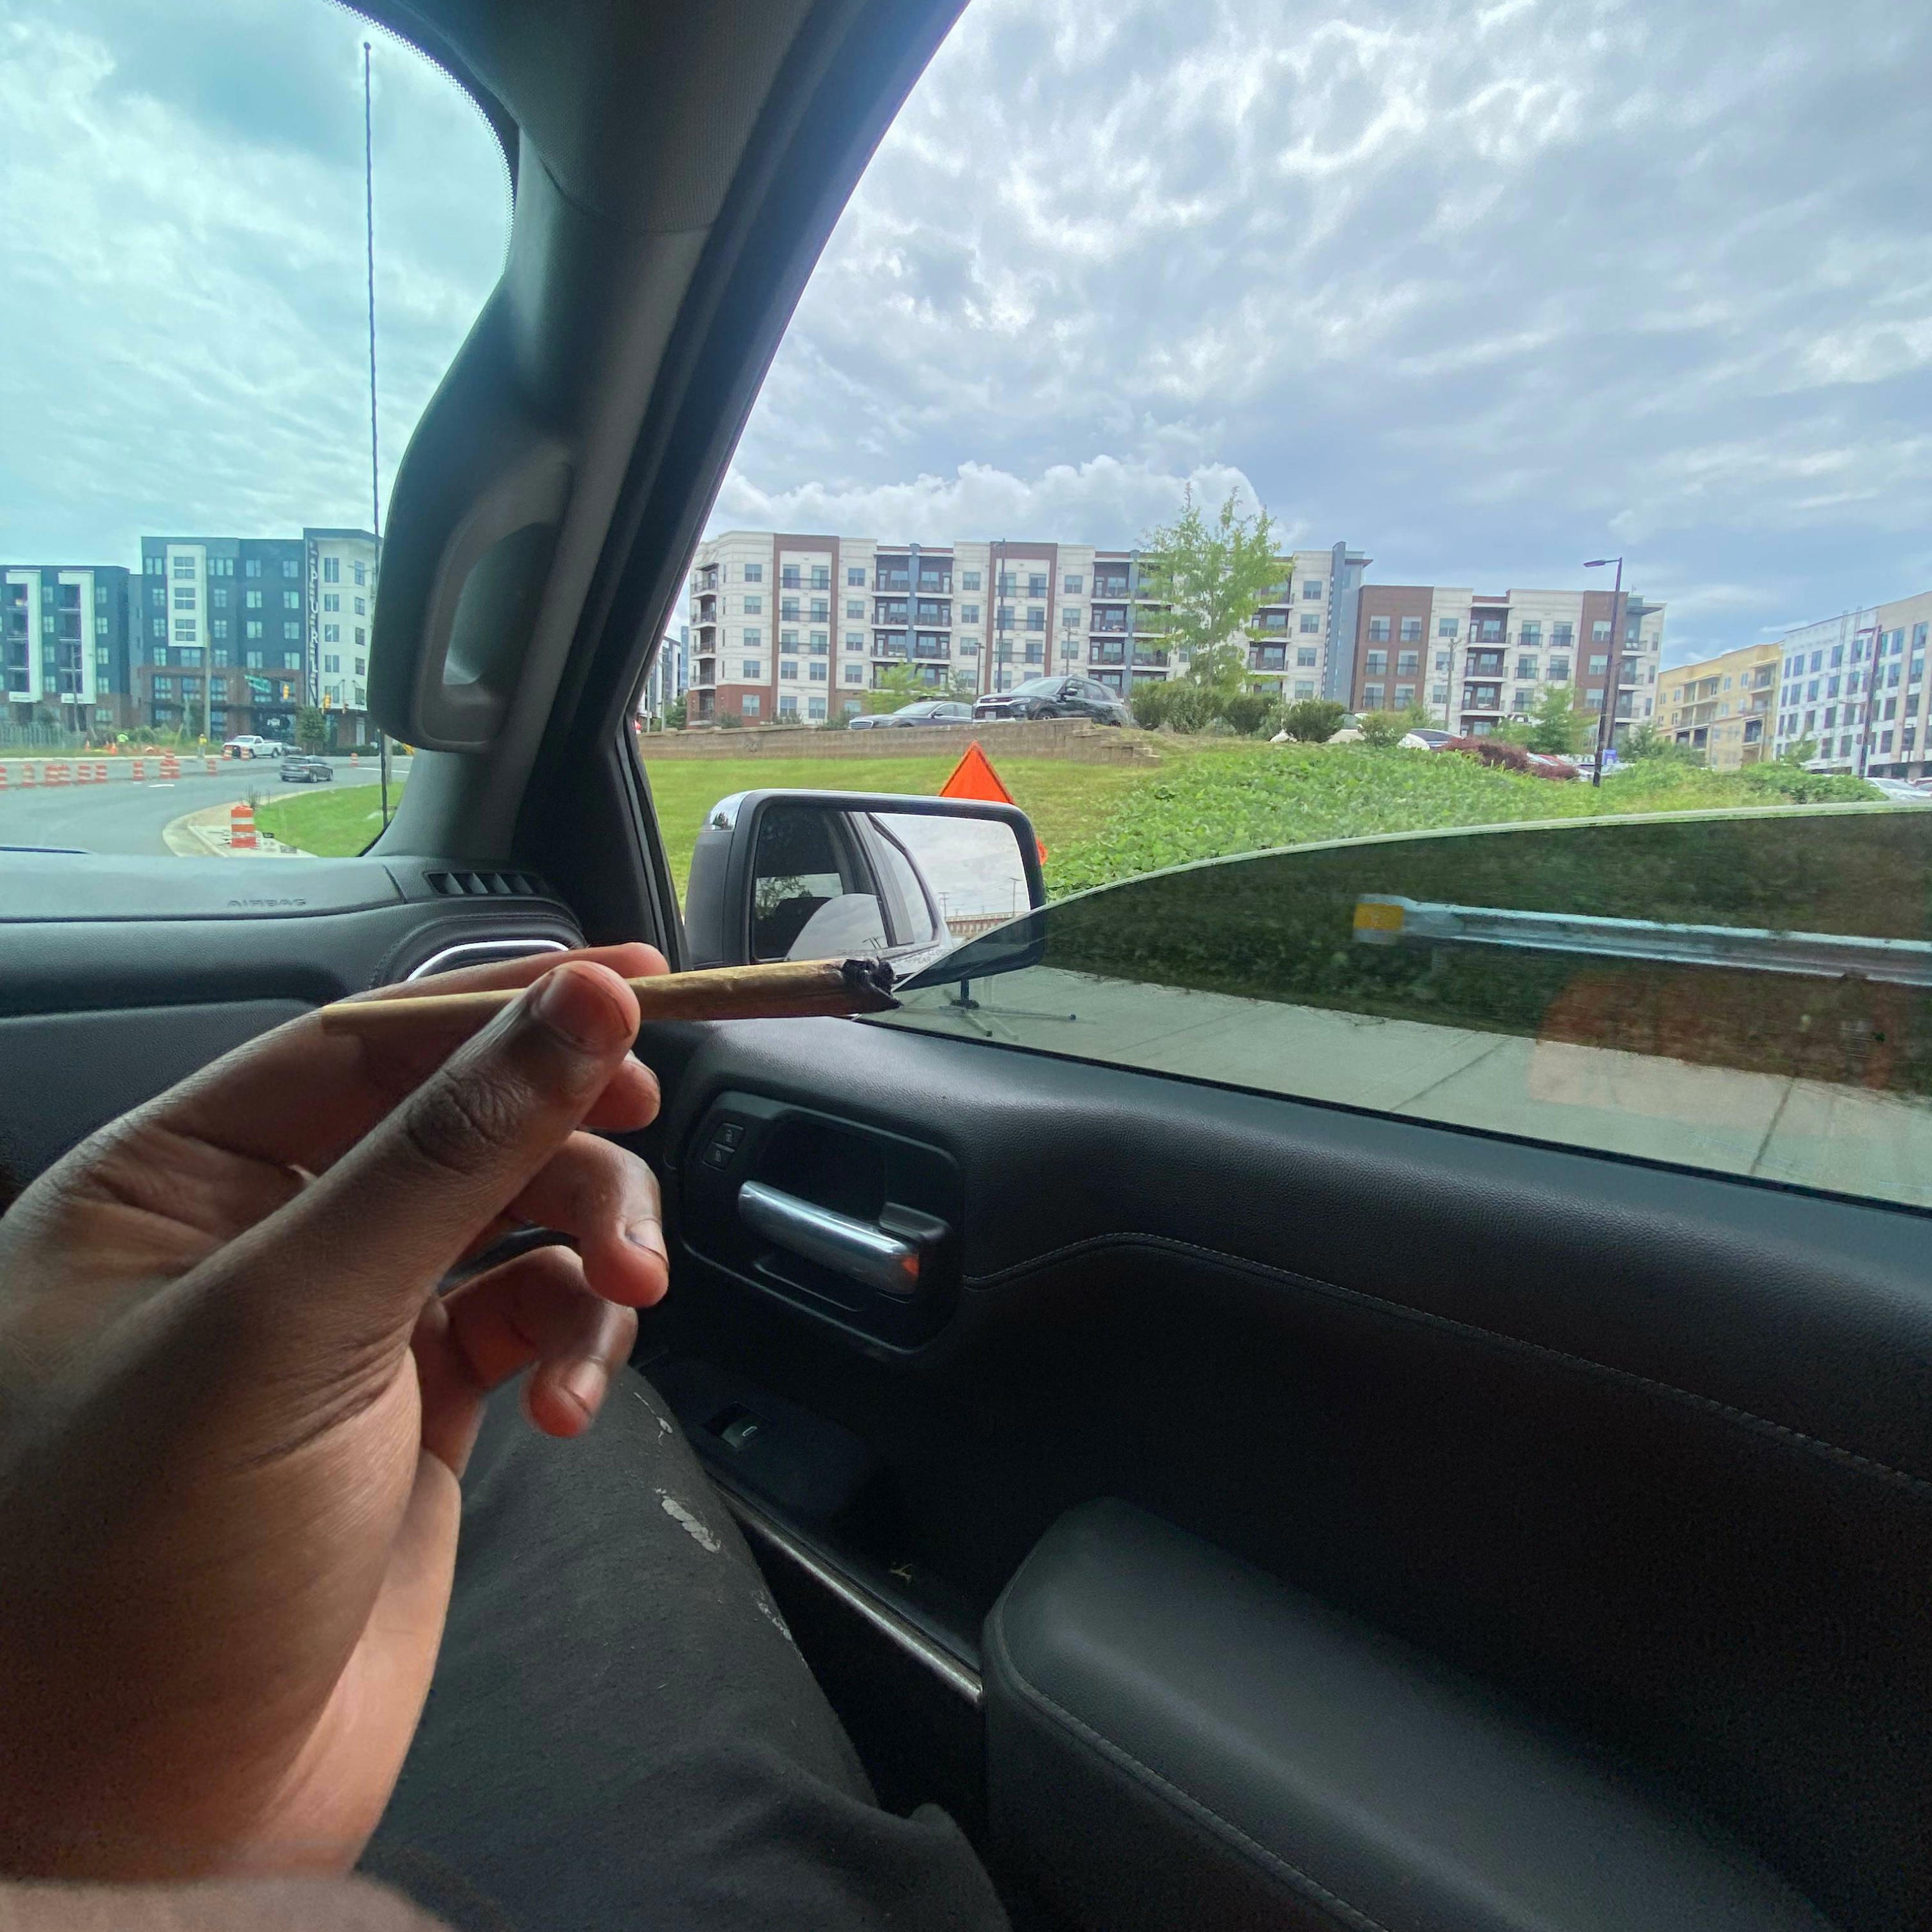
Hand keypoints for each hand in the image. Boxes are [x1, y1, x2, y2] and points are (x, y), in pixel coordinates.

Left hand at [0, 946, 669, 1881]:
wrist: (144, 1822)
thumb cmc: (144, 1567)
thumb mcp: (291, 1325)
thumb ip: (448, 1152)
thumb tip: (583, 1000)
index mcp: (173, 1184)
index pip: (363, 1044)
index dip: (504, 1003)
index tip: (642, 982)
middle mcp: (257, 1241)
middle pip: (459, 1124)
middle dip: (564, 1142)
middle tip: (643, 1145)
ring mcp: (343, 1331)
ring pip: (512, 1221)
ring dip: (589, 1246)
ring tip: (625, 1300)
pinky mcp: (413, 1413)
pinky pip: (528, 1321)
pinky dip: (575, 1340)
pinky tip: (573, 1401)